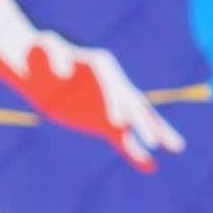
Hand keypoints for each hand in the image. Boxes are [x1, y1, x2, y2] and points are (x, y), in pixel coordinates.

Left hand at [17, 35, 183, 167]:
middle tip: (153, 141)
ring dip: (156, 133)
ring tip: (177, 147)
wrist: (35, 66)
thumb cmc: (38, 52)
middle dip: (143, 123)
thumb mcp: (43, 46)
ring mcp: (111, 104)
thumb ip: (53, 53)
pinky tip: (149, 166)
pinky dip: (135, 152)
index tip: (119, 123)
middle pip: (134, 104)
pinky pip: (123, 139)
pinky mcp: (104, 122)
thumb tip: (63, 72)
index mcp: (103, 65)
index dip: (118, 104)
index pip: (115, 86)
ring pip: (138, 120)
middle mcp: (113, 84)